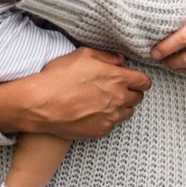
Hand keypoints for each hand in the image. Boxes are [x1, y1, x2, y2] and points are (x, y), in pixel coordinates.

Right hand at [0, 47, 151, 138]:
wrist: (41, 104)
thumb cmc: (59, 76)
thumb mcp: (83, 55)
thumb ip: (106, 56)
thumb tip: (120, 60)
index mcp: (117, 78)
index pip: (144, 82)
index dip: (141, 80)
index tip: (135, 80)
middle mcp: (118, 99)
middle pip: (138, 98)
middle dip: (131, 92)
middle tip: (117, 88)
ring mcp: (110, 117)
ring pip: (127, 113)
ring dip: (121, 106)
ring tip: (104, 101)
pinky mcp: (101, 131)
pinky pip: (112, 124)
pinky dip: (107, 118)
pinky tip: (93, 111)